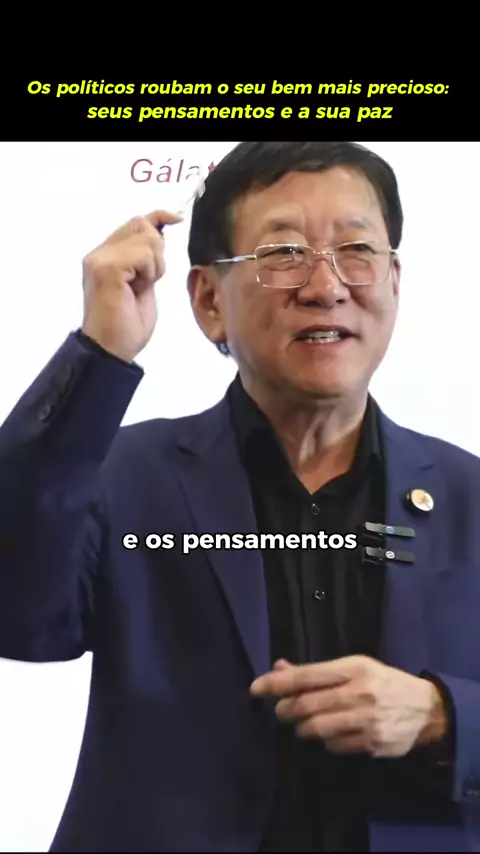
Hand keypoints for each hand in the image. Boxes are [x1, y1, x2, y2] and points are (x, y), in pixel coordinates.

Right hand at [81, 210, 182, 362]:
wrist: (111, 351)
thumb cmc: (126, 327)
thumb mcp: (145, 285)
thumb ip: (147, 260)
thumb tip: (160, 233)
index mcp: (106, 256)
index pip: (135, 223)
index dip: (158, 217)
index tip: (177, 218)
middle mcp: (99, 253)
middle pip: (142, 224)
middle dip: (157, 250)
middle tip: (150, 279)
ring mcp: (100, 259)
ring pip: (146, 238)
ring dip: (154, 265)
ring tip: (142, 287)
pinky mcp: (107, 267)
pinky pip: (144, 255)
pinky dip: (150, 271)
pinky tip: (139, 288)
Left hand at [250, 655, 447, 757]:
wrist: (427, 709)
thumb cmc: (383, 682)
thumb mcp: (354, 667)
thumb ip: (316, 671)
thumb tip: (278, 668)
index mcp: (353, 668)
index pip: (306, 675)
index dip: (276, 683)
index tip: (256, 688)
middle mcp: (358, 693)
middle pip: (306, 705)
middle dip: (285, 710)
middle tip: (282, 711)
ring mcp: (366, 721)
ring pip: (316, 729)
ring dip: (302, 728)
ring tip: (304, 724)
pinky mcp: (371, 744)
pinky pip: (334, 746)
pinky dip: (325, 742)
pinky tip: (331, 734)